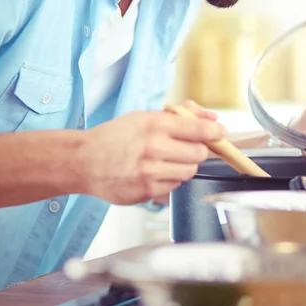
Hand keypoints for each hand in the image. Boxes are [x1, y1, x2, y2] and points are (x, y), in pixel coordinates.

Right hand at [77, 102, 224, 205]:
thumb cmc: (115, 136)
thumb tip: (211, 118)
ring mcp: (150, 171)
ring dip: (185, 167)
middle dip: (197, 151)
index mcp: (155, 124)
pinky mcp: (147, 191)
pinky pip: (175, 187)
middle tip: (184, 148)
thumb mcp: (145, 116)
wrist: (84, 160)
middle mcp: (154, 147)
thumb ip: (181, 114)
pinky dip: (171, 181)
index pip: (198, 130)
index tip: (221, 134)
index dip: (215, 133)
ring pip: (190, 172)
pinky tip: (156, 173)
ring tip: (167, 161)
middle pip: (199, 154)